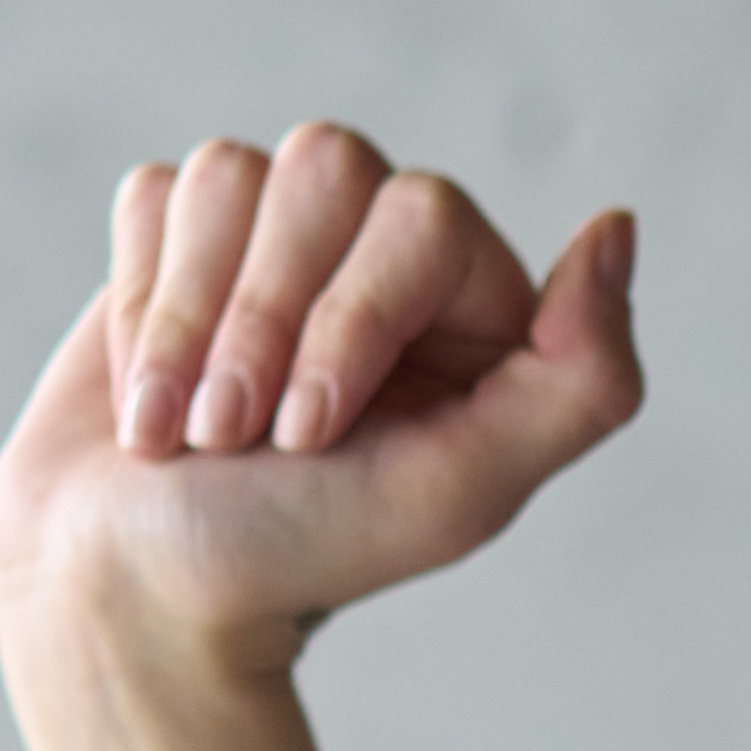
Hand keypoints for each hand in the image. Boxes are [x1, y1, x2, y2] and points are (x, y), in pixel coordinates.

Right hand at [0, 126, 642, 691]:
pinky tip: (150, 389)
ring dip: (188, 317)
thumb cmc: (302, 549)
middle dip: (262, 314)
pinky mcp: (184, 238)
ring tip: (184, 426)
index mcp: (476, 310)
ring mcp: (283, 237)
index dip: (350, 316)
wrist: (134, 583)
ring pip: (231, 173)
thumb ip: (582, 380)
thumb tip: (616, 227)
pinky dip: (142, 302)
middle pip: (324, 167)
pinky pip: (156, 196)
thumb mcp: (464, 489)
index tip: (307, 438)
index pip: (422, 219)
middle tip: (231, 437)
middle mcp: (386, 255)